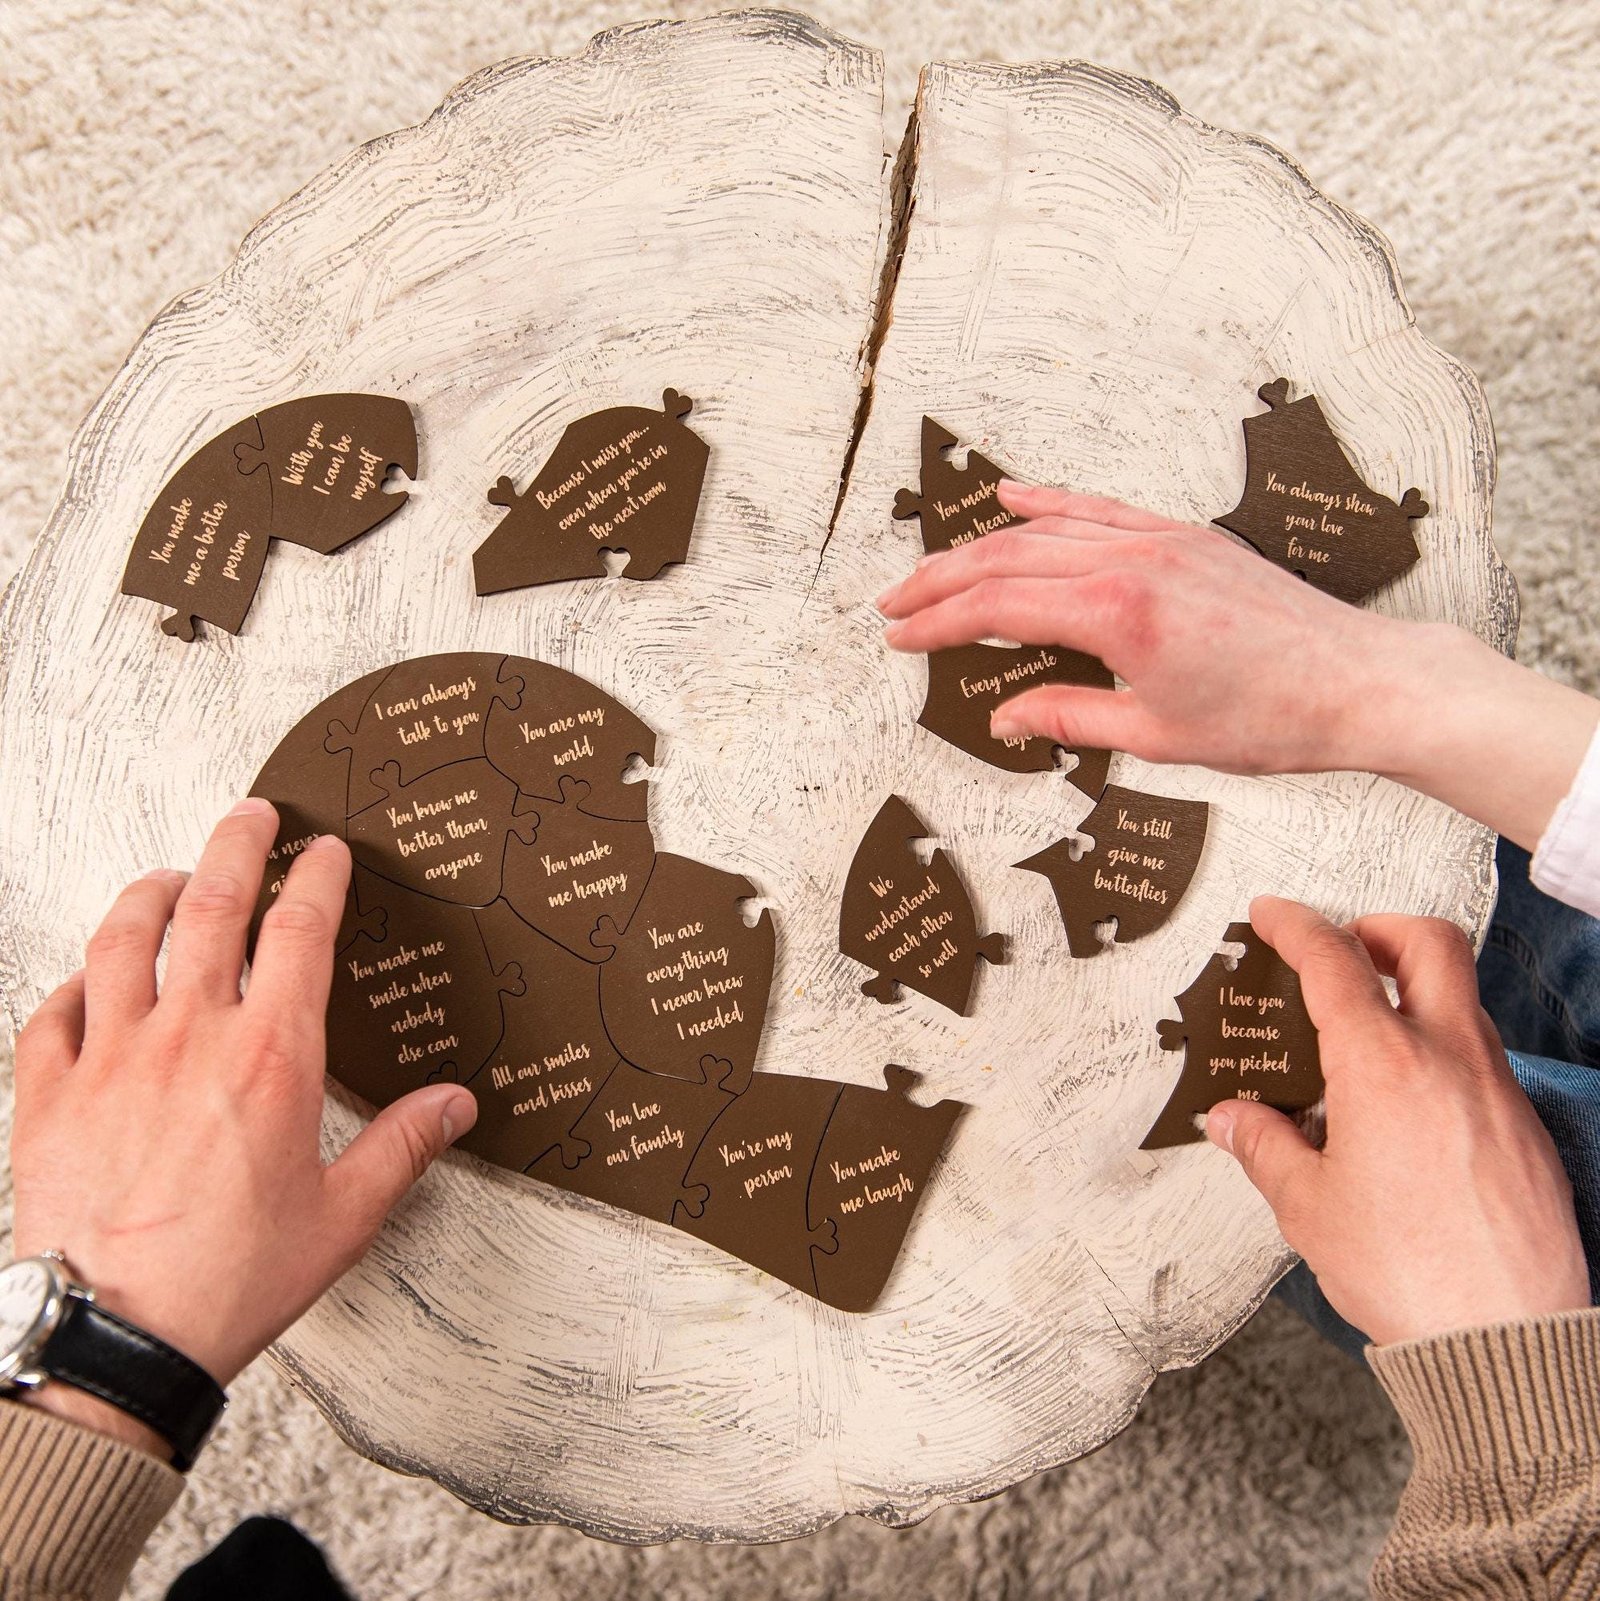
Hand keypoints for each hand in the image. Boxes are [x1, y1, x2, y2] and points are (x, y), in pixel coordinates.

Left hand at [9, 797, 477, 1452]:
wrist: (114, 1337)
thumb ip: (404, 1147)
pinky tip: (89, 977)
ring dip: (152, 892)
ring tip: (171, 876)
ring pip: (123, 939)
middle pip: (213, 905)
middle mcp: (189, 1036)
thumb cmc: (230, 1280)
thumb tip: (456, 1104)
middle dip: (239, 844)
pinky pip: (54, 1011)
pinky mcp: (48, 1095)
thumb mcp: (342, 1216)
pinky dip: (75, 980)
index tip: (326, 852)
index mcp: (272, 1056)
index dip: (318, 877)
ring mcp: (110, 1057)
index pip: (300, 931)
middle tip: (253, 814)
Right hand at [876, 483, 1597, 847]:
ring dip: (979, 546)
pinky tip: (1013, 498)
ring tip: (933, 568)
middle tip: (891, 602)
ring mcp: (1158, 540)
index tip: (898, 636)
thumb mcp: (1156, 734)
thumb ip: (1068, 717)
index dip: (939, 622)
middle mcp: (1131, 562)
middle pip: (1006, 557)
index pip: (999, 607)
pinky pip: (1098, 508)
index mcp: (1116, 614)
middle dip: (939, 580)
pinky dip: (1050, 503)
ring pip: (1044, 529)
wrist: (1358, 681)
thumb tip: (1004, 717)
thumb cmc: (1271, 716)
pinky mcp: (1182, 537)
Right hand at [1206, 897, 1589, 1345]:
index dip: (1296, 925)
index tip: (1273, 914)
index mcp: (1383, 1065)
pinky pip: (1483, 1060)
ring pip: (1463, 1000)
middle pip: (1428, 943)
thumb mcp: (1308, 1207)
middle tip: (1343, 949)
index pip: (1335, 961)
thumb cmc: (1408, 1274)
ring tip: (1369, 1034)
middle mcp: (1449, 1059)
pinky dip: (1442, 1051)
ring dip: (1415, 992)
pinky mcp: (1527, 1130)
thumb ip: (1266, 1147)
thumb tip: (1234, 1119)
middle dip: (1379, 928)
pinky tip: (1410, 1104)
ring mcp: (1498, 1091)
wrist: (1506, 1339)